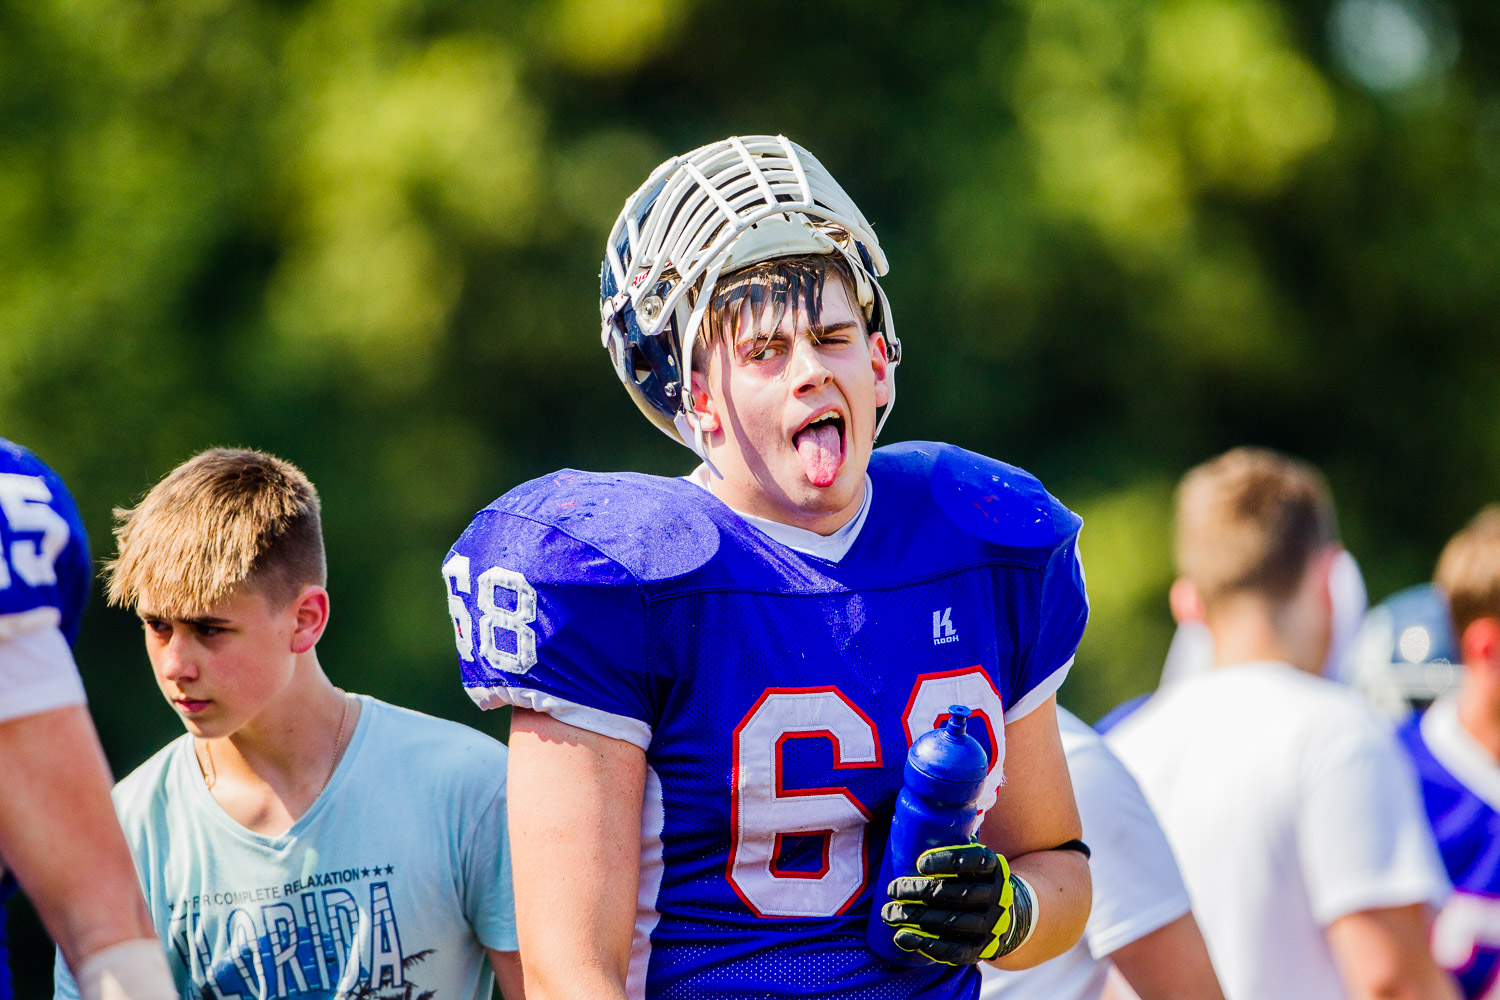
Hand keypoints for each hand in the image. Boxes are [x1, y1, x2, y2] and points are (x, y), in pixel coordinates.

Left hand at [880, 843, 1022, 965]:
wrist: (1008, 915)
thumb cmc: (974, 878)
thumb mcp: (972, 858)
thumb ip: (951, 842)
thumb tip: (907, 822)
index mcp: (994, 867)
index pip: (975, 861)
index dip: (948, 861)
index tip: (919, 863)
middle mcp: (997, 895)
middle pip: (957, 893)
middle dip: (920, 891)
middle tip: (893, 889)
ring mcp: (991, 924)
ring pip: (952, 922)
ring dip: (916, 918)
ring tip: (889, 913)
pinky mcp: (981, 948)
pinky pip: (954, 950)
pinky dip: (928, 945)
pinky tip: (905, 937)